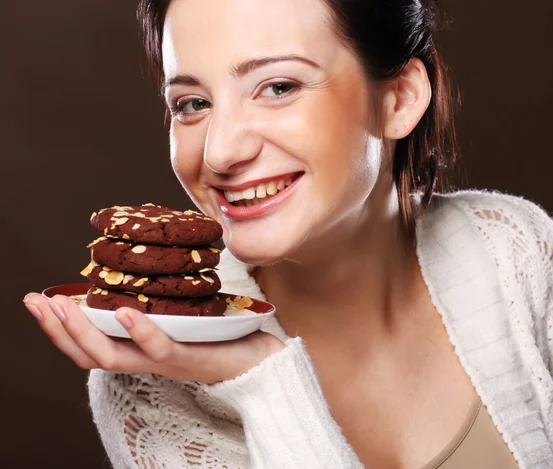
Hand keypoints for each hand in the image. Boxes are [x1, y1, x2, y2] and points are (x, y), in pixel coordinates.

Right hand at [23, 293, 284, 383]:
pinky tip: (125, 311)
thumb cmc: (223, 334)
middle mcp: (146, 359)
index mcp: (141, 348)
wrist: (261, 361)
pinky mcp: (191, 357)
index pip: (90, 345)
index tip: (40, 300)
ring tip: (66, 306)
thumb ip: (162, 297)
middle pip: (89, 354)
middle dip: (58, 329)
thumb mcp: (184, 312)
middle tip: (35, 302)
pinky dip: (140, 331)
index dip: (61, 327)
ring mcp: (167, 362)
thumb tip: (146, 260)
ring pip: (114, 356)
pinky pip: (159, 349)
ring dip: (85, 331)